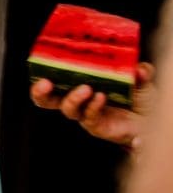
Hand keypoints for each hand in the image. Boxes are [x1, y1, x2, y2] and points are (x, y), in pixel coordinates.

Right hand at [30, 63, 153, 146]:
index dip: (44, 74)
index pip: (55, 79)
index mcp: (80, 84)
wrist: (153, 121)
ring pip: (67, 109)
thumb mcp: (141, 80)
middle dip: (40, 93)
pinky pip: (89, 117)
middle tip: (45, 83)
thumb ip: (140, 73)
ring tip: (86, 89)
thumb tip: (139, 69)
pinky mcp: (96, 127)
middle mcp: (79, 100)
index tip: (43, 65)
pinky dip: (93, 106)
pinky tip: (101, 97)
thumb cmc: (140, 98)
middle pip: (48, 100)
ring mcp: (86, 114)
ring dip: (72, 98)